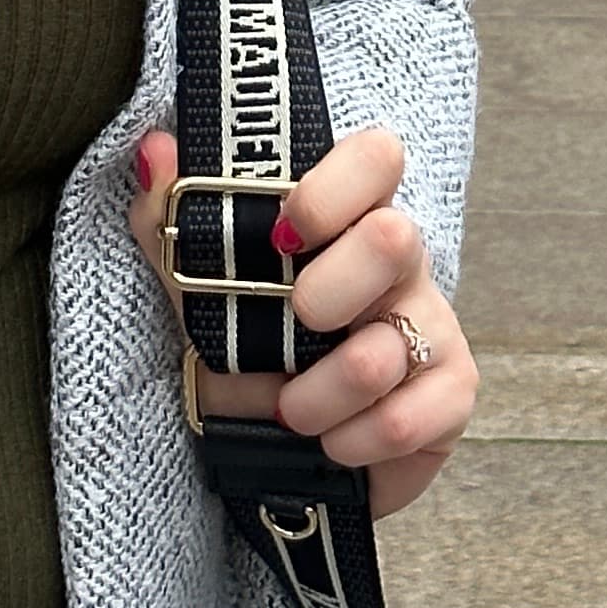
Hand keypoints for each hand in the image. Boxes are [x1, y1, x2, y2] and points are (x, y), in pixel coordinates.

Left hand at [129, 127, 475, 520]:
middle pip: (394, 237)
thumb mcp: (200, 293)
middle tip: (294, 324)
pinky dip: (352, 443)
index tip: (285, 231)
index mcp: (349, 217)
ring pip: (383, 351)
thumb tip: (154, 151)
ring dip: (314, 399)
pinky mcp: (452, 394)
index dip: (335, 185)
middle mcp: (402, 261)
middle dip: (326, 293)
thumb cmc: (249, 353)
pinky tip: (334, 444)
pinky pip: (406, 420)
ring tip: (290, 414)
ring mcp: (434, 325)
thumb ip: (173, 222)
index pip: (376, 156)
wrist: (282, 456)